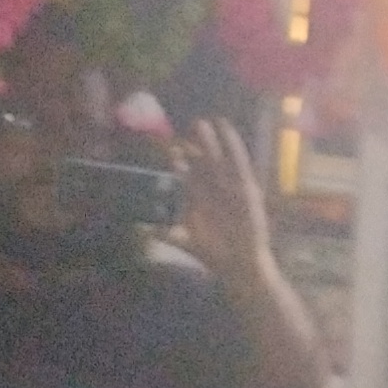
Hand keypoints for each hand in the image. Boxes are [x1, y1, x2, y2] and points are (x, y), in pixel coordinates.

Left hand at [175, 115, 276, 292]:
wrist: (240, 266)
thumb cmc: (213, 254)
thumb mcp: (185, 241)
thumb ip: (165, 232)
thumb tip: (142, 229)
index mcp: (198, 198)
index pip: (186, 174)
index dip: (178, 162)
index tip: (170, 151)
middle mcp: (213, 190)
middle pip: (202, 162)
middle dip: (194, 146)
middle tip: (184, 129)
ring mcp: (229, 187)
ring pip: (219, 159)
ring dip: (212, 142)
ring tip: (203, 122)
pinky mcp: (245, 188)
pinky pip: (239, 163)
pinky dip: (234, 146)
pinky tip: (227, 129)